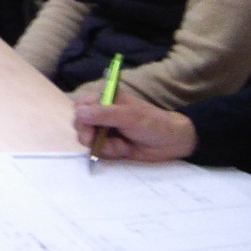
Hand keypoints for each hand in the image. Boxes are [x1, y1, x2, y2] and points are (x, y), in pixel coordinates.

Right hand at [72, 84, 197, 161]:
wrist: (171, 142)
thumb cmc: (152, 123)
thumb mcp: (128, 116)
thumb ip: (103, 114)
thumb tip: (78, 112)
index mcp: (105, 98)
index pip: (81, 105)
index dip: (80, 117)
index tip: (88, 128)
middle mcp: (102, 113)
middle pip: (79, 123)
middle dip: (88, 134)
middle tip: (97, 140)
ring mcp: (105, 129)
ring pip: (87, 139)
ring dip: (101, 145)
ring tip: (119, 145)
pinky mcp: (110, 144)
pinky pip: (98, 150)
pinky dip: (109, 152)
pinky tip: (123, 149)